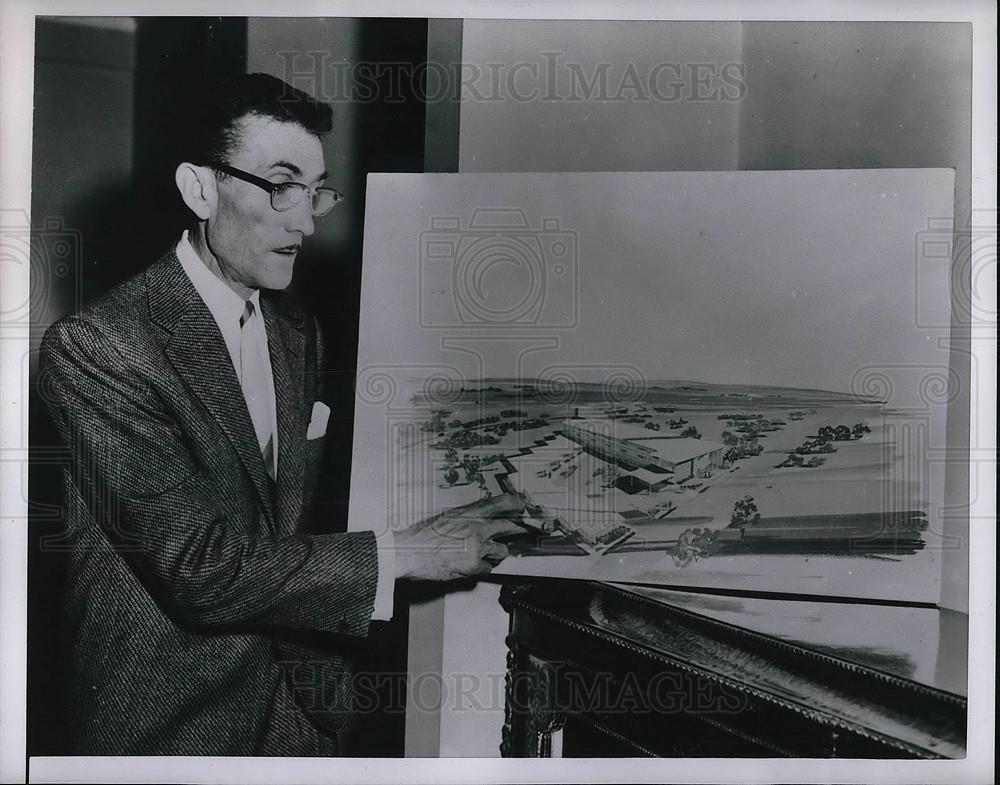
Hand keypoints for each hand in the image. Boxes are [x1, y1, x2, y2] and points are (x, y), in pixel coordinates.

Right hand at [393, 493, 525, 580]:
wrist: (408, 553)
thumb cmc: (422, 536)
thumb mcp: (448, 518)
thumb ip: (468, 518)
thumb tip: (483, 521)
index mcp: (470, 512)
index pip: (503, 503)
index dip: (517, 505)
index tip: (522, 508)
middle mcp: (478, 527)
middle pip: (511, 527)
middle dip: (517, 531)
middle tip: (521, 533)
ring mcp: (478, 546)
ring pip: (503, 551)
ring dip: (496, 554)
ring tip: (483, 553)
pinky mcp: (475, 564)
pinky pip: (488, 568)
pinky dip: (481, 568)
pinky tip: (469, 565)